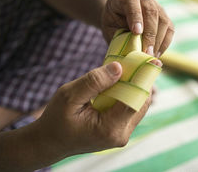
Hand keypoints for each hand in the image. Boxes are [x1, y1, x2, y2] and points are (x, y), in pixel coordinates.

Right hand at [34, 62, 150, 155]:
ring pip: (139, 104)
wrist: (49, 143)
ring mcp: (122, 134)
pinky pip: (131, 108)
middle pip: (142, 101)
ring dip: (135, 85)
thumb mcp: (69, 96)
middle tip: (139, 55)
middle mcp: (121, 134)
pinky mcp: (120, 130)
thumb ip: (94, 81)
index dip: (143, 77)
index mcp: (109, 128)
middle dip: (141, 78)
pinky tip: (122, 79)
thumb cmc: (55, 120)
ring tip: (130, 65)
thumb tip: (119, 67)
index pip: (136, 99)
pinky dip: (129, 92)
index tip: (147, 56)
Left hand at [101, 0, 173, 56]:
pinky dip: (165, 43)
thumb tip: (130, 53)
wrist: (118, 11)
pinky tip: (157, 53)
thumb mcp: (108, 26)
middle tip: (147, 52)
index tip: (136, 32)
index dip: (135, 16)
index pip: (132, 0)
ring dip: (158, 40)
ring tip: (151, 55)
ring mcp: (156, 5)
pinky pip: (170, 29)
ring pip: (163, 20)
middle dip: (150, 33)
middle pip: (151, 11)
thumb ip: (118, 36)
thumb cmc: (112, 20)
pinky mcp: (164, 16)